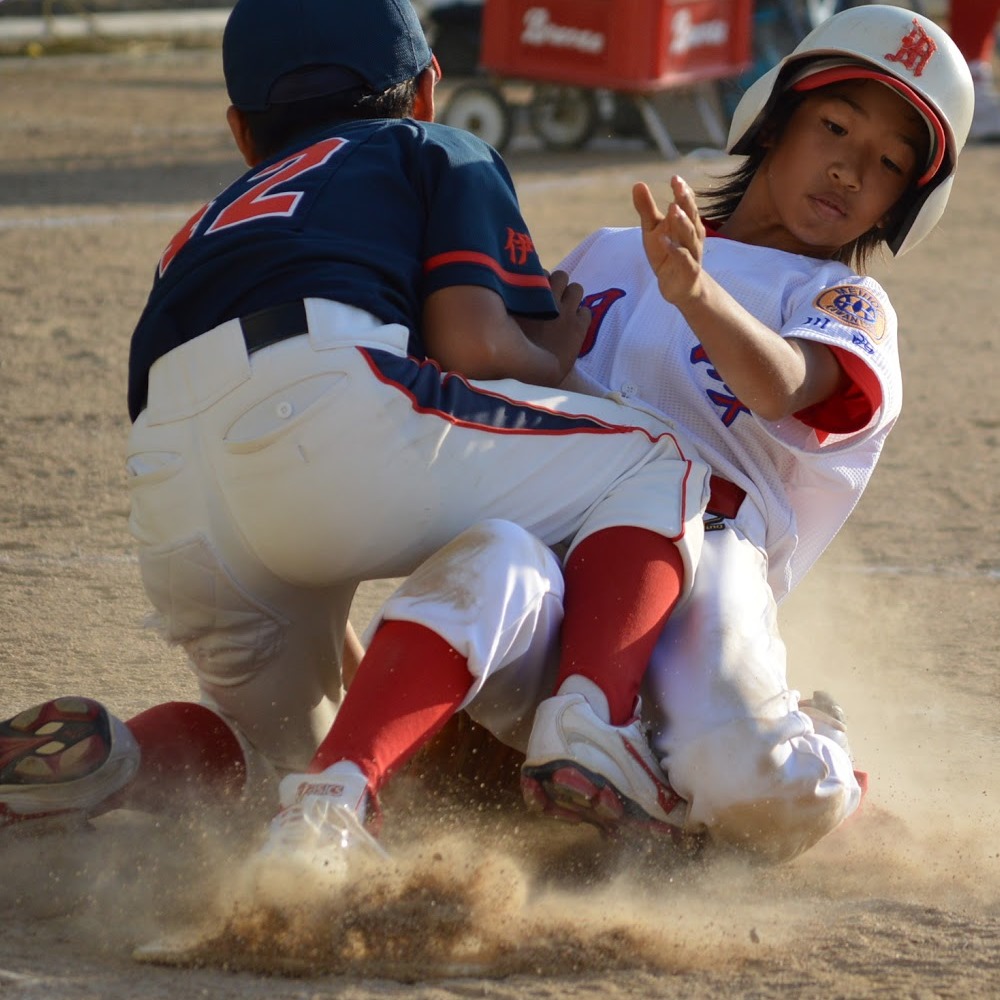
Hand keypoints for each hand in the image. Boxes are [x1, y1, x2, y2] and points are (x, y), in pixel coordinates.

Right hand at [516, 269, 590, 382]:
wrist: (534, 375)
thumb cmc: (512, 353)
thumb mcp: (503, 325)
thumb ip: (508, 309)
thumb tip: (507, 299)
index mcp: (528, 295)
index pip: (539, 274)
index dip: (540, 284)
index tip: (538, 296)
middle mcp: (548, 298)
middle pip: (560, 276)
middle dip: (559, 286)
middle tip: (554, 302)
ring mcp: (566, 311)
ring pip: (577, 288)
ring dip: (572, 298)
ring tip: (565, 312)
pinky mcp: (579, 326)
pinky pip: (586, 311)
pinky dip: (581, 317)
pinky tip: (573, 328)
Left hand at [632, 176, 705, 306]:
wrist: (678, 286)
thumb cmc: (666, 254)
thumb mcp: (652, 230)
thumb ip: (646, 209)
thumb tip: (638, 183)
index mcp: (686, 222)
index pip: (686, 203)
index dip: (682, 191)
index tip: (674, 178)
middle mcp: (693, 235)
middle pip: (691, 215)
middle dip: (686, 201)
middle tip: (679, 186)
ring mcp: (692, 252)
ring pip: (689, 235)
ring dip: (682, 222)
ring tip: (673, 208)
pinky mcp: (688, 270)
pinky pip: (683, 258)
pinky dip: (674, 249)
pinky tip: (664, 240)